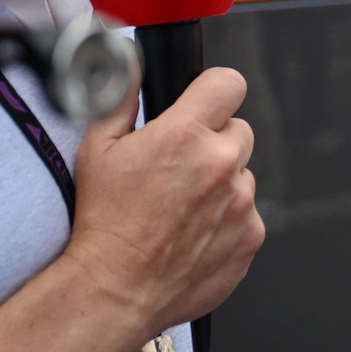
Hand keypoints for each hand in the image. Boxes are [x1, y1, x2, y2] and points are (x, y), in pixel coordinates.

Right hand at [64, 70, 264, 338]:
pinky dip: (228, 218)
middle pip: (238, 129)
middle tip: (180, 167)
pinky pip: (248, 213)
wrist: (116, 288)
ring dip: (222, 182)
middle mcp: (221, 164)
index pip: (229, 83)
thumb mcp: (98, 148)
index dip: (214, 90)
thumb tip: (131, 62)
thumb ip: (120, 96)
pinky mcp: (252, 235)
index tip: (204, 102)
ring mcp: (241, 202)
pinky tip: (194, 231)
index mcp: (186, 135)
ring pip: (243, 174)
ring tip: (182, 206)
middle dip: (214, 141)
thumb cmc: (104, 222)